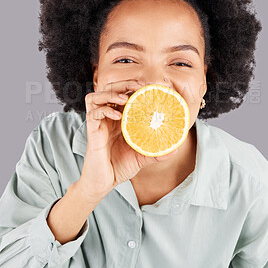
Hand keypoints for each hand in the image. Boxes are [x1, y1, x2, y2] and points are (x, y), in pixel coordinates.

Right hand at [76, 79, 178, 199]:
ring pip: (96, 97)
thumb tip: (176, 148)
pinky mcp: (91, 131)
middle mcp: (107, 118)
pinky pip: (93, 113)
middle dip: (124, 84)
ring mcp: (98, 123)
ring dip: (111, 93)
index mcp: (119, 119)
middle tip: (140, 86)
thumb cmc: (119, 167)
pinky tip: (117, 117)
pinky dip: (104, 110)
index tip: (150, 86)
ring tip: (125, 99)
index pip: (124, 95)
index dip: (135, 86)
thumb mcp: (141, 158)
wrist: (103, 183)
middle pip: (110, 90)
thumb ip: (156, 152)